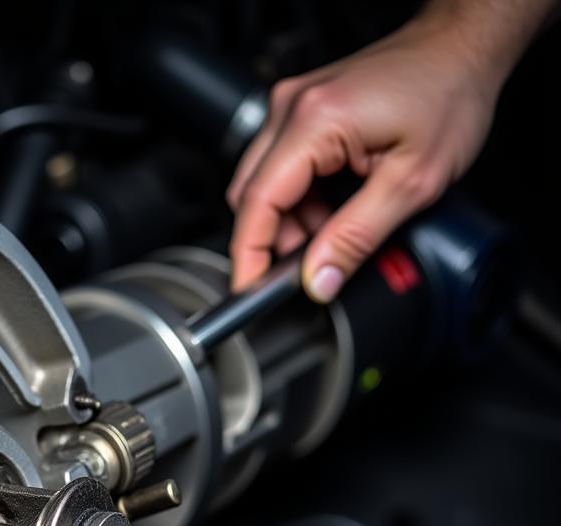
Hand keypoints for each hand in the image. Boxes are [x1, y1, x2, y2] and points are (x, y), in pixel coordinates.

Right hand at [226, 11, 504, 299]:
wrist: (463, 47)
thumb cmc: (449, 92)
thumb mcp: (412, 182)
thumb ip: (357, 237)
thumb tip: (318, 280)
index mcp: (314, 122)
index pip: (256, 203)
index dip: (248, 256)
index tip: (249, 291)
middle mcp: (292, 108)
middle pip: (252, 196)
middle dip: (274, 240)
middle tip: (308, 266)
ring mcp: (293, 105)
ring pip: (264, 185)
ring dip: (291, 221)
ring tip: (335, 232)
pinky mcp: (301, 109)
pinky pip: (280, 167)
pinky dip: (300, 199)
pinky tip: (333, 208)